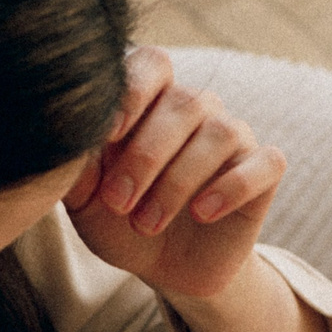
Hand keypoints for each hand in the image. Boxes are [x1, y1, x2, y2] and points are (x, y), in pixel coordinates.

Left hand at [64, 47, 286, 298]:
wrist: (164, 268)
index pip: (153, 63)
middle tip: (118, 202)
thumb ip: (76, 169)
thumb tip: (66, 142)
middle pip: (183, 102)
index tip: (108, 134)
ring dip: (178, 181)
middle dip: (145, 156)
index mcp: (151, 100)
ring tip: (146, 224)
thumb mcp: (86, 202)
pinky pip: (265, 162)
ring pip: (219, 133)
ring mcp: (233, 135)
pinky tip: (201, 213)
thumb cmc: (121, 221)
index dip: (133, 90)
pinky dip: (233, 186)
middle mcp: (195, 108)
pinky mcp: (263, 170)